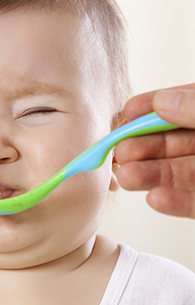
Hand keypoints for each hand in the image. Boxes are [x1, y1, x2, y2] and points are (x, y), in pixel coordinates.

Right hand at [115, 83, 194, 217]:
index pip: (185, 103)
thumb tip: (162, 102)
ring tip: (127, 178)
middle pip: (176, 142)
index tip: (128, 111)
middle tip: (120, 152)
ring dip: (151, 175)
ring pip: (181, 172)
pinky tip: (154, 199)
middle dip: (144, 146)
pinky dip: (175, 203)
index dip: (154, 106)